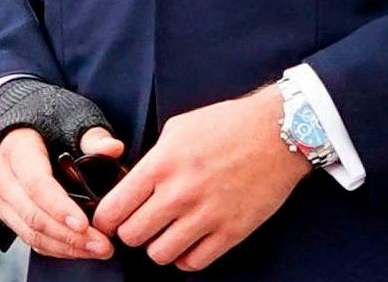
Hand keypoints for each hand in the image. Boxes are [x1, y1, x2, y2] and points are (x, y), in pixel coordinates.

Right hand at [0, 125, 124, 259]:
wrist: (14, 127)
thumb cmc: (46, 122)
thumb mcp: (69, 119)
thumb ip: (93, 136)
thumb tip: (113, 148)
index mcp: (17, 149)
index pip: (36, 183)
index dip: (59, 207)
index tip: (84, 224)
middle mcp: (2, 176)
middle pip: (33, 215)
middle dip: (69, 235)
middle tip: (102, 244)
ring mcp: (0, 198)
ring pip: (29, 232)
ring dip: (64, 246)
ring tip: (97, 249)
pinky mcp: (5, 213)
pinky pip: (28, 237)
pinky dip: (55, 247)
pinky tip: (80, 249)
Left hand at [94, 87, 310, 270]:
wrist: (280, 132)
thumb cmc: (230, 124)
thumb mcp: (179, 128)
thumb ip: (153, 158)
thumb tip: (133, 184)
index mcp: (162, 164)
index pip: (113, 209)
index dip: (106, 219)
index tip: (112, 219)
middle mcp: (180, 193)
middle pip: (132, 236)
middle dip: (133, 231)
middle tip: (145, 222)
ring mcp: (206, 215)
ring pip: (159, 255)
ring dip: (160, 245)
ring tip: (170, 231)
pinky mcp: (231, 231)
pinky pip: (193, 263)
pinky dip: (187, 256)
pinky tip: (192, 239)